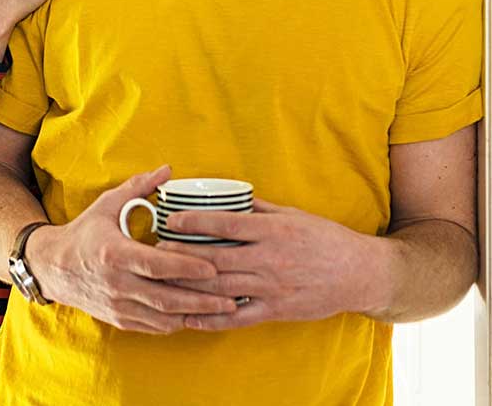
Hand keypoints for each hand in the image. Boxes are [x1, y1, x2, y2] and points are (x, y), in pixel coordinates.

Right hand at [26, 167, 238, 333]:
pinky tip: (196, 315)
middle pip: (167, 298)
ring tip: (223, 308)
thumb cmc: (84, 232)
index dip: (187, 267)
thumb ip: (139, 187)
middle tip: (231, 296)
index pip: (157, 265)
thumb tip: (167, 170)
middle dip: (202, 299)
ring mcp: (118, 306)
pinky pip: (154, 327)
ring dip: (194, 314)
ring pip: (164, 318)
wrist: (54, 267)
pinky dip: (177, 322)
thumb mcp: (107, 204)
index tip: (213, 267)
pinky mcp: (120, 320)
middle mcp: (117, 285)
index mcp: (115, 255)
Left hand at [157, 199, 389, 330]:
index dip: (194, 222)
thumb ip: (259, 208)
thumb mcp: (292, 214)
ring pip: (222, 288)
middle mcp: (268, 260)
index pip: (225, 224)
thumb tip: (229, 196)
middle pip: (216, 258)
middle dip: (182, 255)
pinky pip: (238, 317)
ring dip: (189, 285)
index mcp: (272, 231)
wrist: (359, 273)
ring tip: (163, 280)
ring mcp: (271, 288)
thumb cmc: (324, 238)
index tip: (171, 218)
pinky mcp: (276, 311)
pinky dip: (212, 318)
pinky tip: (190, 317)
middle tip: (155, 249)